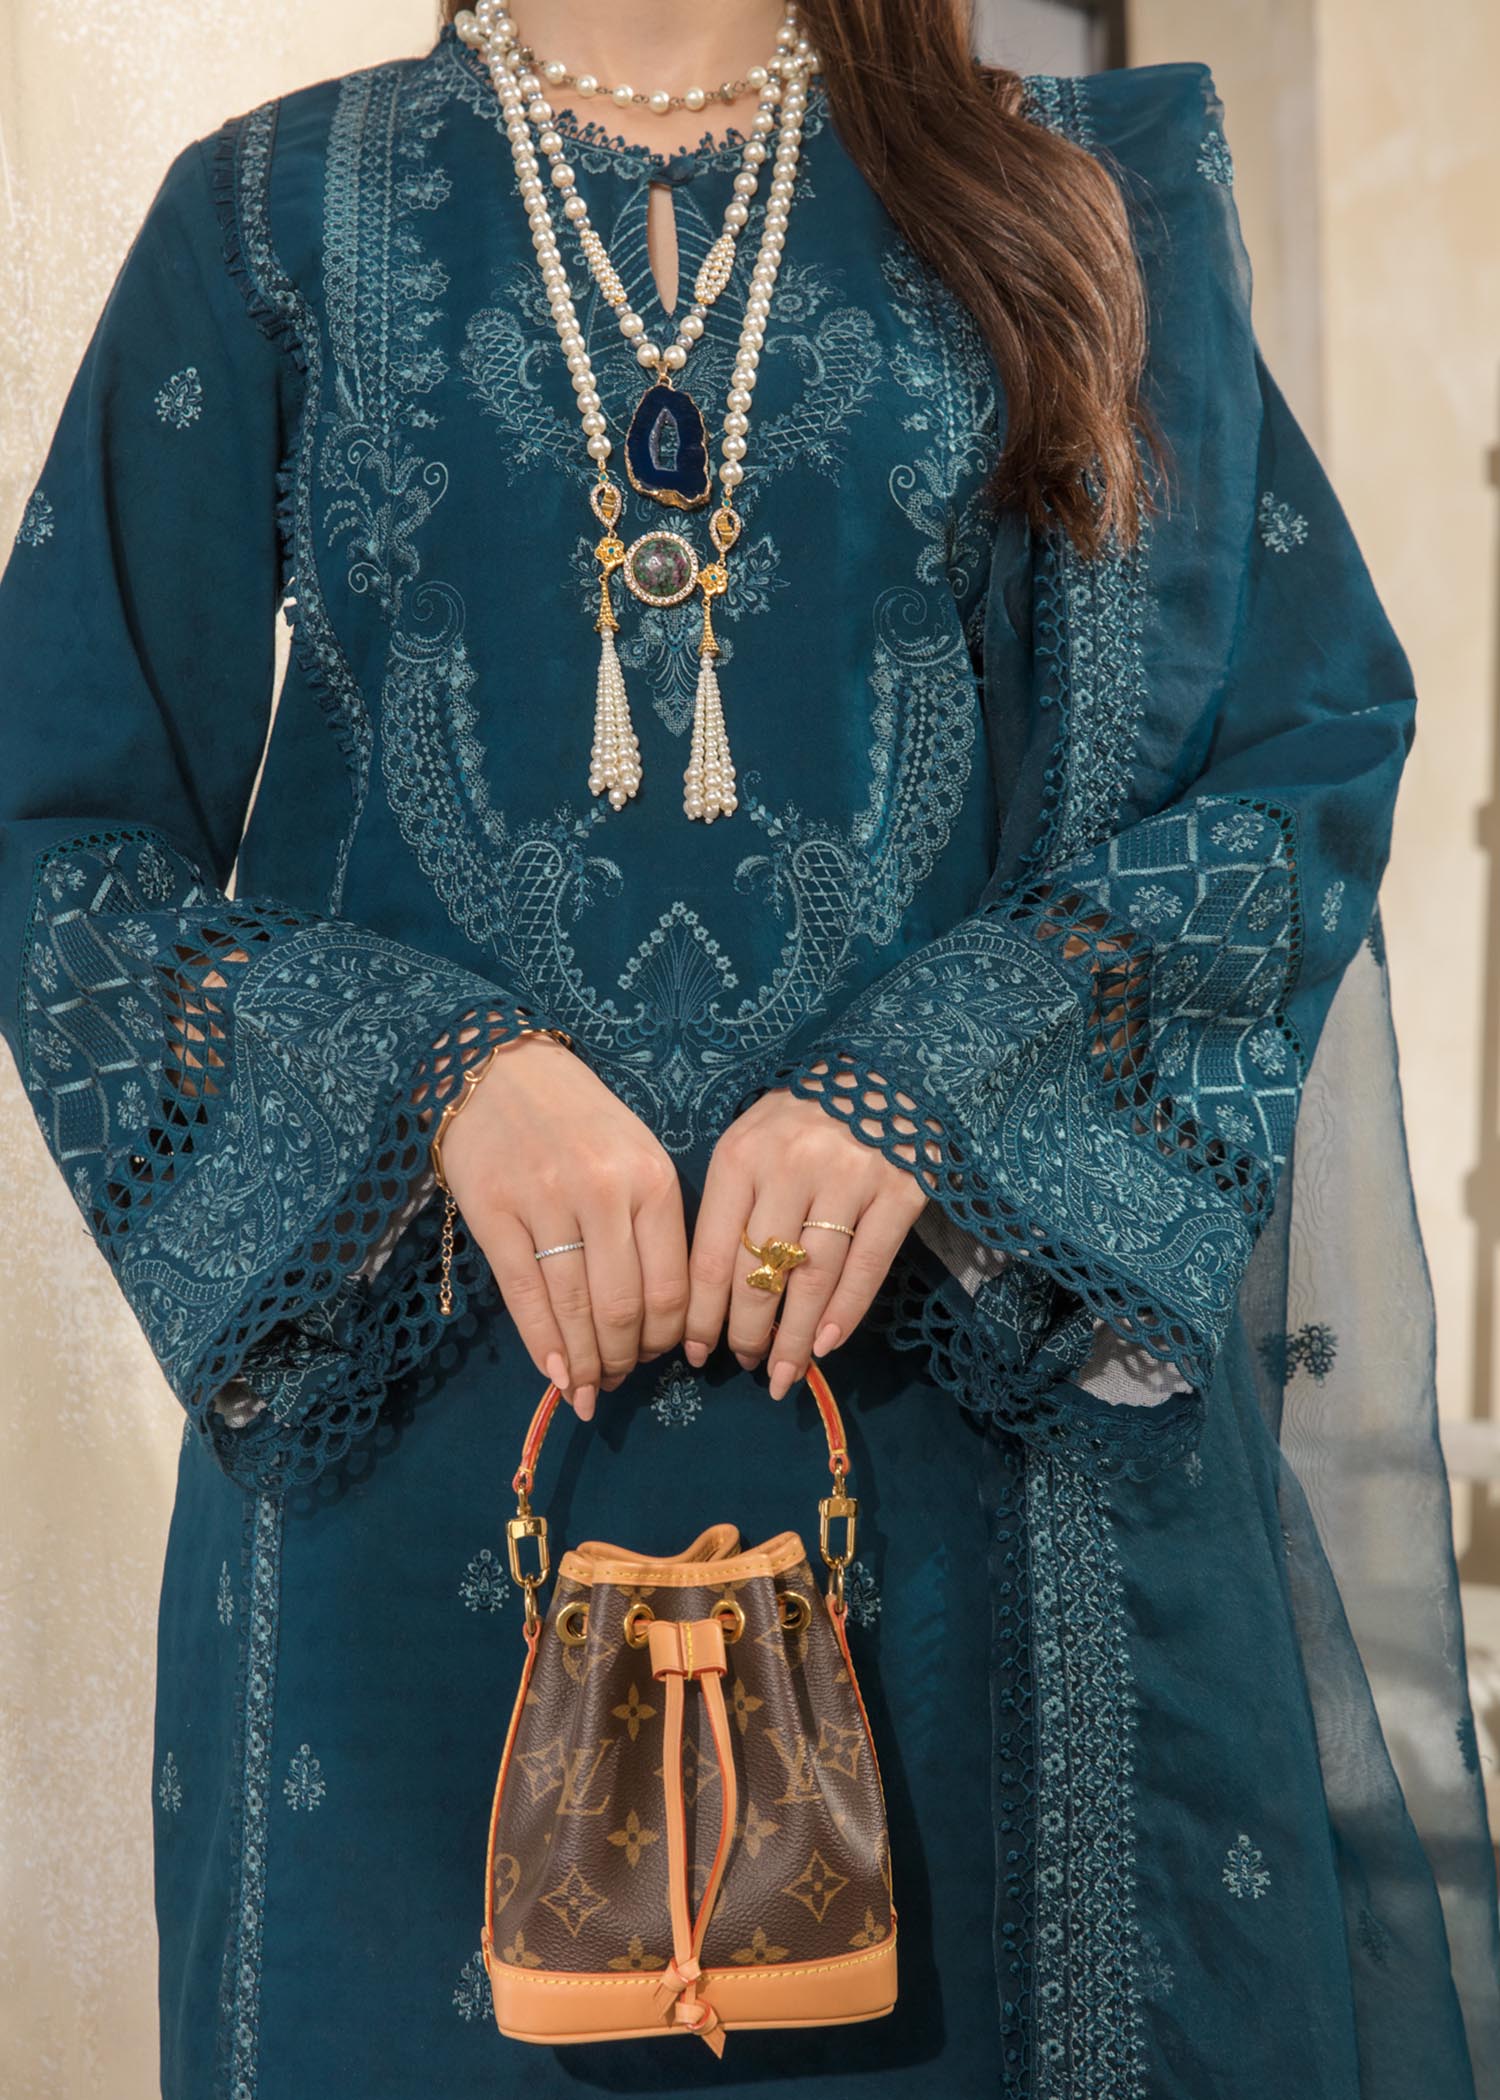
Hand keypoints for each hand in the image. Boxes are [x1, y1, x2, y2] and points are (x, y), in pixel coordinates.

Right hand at [438, 1035, 688, 1419]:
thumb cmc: (579, 1119)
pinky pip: (524, 1295)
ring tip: (587, 1386)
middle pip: (623, 1307)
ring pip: (574, 1308)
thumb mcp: (636, 1157)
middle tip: (617, 1381)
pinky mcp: (494, 1212)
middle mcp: (605, 1191)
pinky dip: (543, 1344)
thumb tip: (657, 1318)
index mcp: (652, 1179)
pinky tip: (554, 1372)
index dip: (666, 1339)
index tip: (657, 1358)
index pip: (670, 1286)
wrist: (500, 1069)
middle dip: (624, 1359)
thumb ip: (652, 1228)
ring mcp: (546, 1201)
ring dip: (584, 1362)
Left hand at [684, 1078, 928, 1398]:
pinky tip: (827, 1345)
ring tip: (782, 1373)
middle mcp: (790, 1167)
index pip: (711, 1254)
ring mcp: (848, 1180)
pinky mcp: (899, 1191)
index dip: (702, 1313)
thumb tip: (710, 1293)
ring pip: (812, 1279)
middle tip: (744, 1367)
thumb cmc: (803, 1114)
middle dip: (746, 1333)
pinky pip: (867, 1266)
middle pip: (759, 1273)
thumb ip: (732, 1203)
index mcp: (740, 1156)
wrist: (885, 1066)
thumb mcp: (751, 1140)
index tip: (696, 1352)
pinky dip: (846, 1312)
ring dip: (794, 1337)